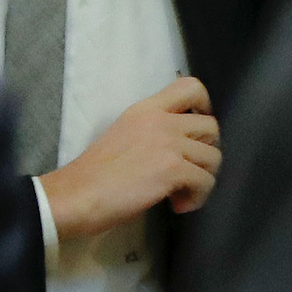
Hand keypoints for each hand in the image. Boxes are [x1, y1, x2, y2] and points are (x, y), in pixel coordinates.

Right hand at [38, 76, 220, 239]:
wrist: (76, 195)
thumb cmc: (94, 173)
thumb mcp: (124, 133)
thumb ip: (152, 131)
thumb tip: (179, 147)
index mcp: (146, 109)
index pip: (191, 86)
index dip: (205, 108)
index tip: (195, 132)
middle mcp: (161, 120)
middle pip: (212, 126)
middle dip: (205, 152)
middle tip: (187, 170)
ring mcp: (169, 144)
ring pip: (214, 157)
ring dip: (202, 179)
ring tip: (180, 193)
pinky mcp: (173, 169)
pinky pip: (206, 181)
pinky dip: (197, 198)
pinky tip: (176, 205)